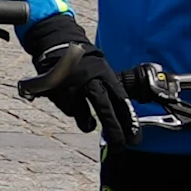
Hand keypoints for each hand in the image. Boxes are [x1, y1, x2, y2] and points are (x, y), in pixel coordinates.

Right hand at [21, 15, 136, 145]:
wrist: (56, 43)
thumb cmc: (84, 61)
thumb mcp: (101, 69)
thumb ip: (109, 89)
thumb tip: (120, 115)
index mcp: (105, 75)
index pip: (121, 101)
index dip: (129, 122)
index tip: (135, 139)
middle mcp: (89, 81)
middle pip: (104, 110)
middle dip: (113, 130)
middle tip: (120, 146)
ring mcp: (72, 87)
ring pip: (81, 115)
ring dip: (87, 123)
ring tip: (89, 124)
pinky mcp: (56, 92)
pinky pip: (67, 109)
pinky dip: (70, 108)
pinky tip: (69, 98)